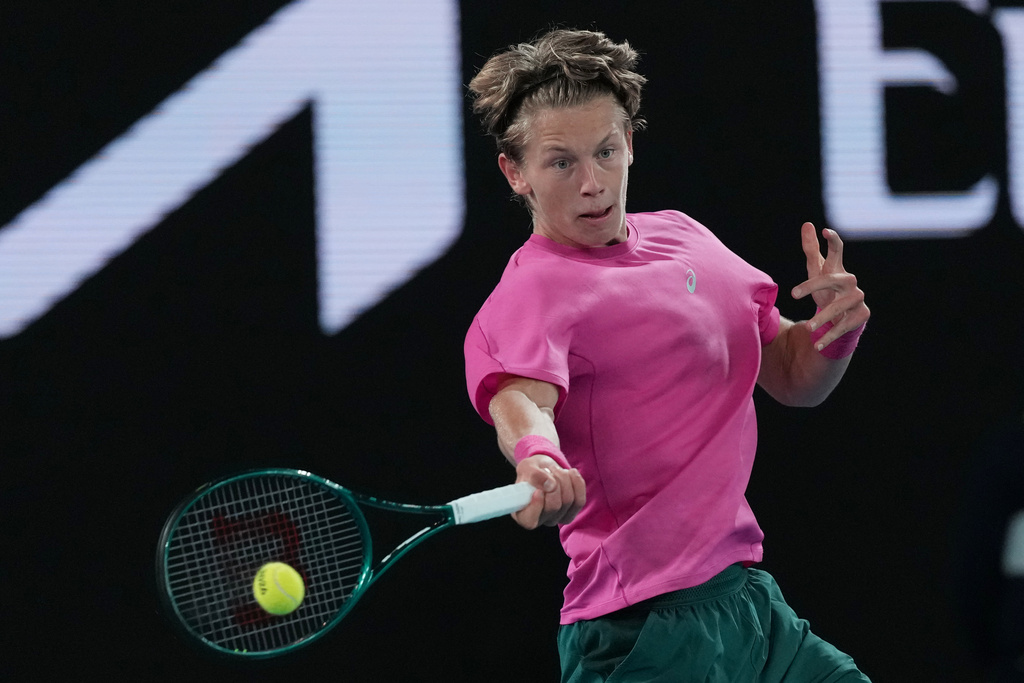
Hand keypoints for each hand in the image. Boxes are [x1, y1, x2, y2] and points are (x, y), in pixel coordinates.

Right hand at [512, 455, 585, 529]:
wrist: (544, 469)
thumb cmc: (531, 472)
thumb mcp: (527, 468)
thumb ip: (534, 476)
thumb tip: (550, 485)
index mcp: (523, 514)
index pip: (530, 520)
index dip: (536, 505)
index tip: (538, 489)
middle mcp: (540, 520)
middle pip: (554, 506)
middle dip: (554, 482)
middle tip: (548, 470)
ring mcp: (557, 518)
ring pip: (569, 501)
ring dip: (565, 479)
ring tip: (556, 470)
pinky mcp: (572, 512)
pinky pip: (580, 500)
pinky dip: (577, 483)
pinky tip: (571, 473)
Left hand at [791, 222, 869, 349]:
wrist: (840, 317)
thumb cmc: (827, 290)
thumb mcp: (816, 272)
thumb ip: (812, 249)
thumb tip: (807, 224)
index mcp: (836, 269)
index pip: (837, 251)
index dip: (832, 241)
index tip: (825, 231)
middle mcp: (849, 281)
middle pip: (831, 279)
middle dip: (813, 285)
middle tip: (793, 294)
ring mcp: (857, 298)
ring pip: (839, 306)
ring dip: (823, 318)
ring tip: (808, 327)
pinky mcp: (862, 315)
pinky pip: (844, 326)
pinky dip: (830, 336)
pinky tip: (816, 344)